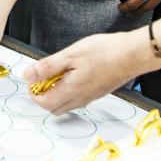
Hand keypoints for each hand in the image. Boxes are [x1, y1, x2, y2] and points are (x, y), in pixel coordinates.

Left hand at [23, 29, 157, 113]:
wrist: (133, 55)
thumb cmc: (105, 52)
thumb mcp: (70, 54)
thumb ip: (47, 67)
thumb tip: (27, 75)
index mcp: (70, 92)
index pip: (43, 103)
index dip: (33, 92)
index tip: (33, 77)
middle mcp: (80, 99)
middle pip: (54, 108)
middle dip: (44, 95)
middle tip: (43, 75)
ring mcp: (90, 97)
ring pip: (66, 104)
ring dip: (57, 92)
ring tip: (59, 71)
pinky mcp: (97, 92)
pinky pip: (78, 98)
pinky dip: (69, 90)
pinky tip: (73, 72)